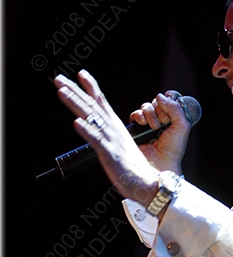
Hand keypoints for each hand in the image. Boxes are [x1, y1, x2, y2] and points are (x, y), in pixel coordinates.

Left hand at [54, 70, 159, 206]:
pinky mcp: (110, 154)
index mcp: (116, 126)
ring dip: (76, 103)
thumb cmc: (134, 168)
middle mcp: (113, 129)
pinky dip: (87, 130)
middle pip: (92, 105)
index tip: (80, 74)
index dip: (90, 86)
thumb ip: (109, 136)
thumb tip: (98, 131)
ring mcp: (111, 140)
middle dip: (74, 90)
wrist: (148, 183)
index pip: (101, 102)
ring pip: (91, 117)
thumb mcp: (120, 146)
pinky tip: (77, 122)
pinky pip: (97, 140)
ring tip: (62, 91)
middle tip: (59, 78)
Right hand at [130, 90, 191, 173]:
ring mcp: (148, 123)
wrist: (161, 164)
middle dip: (162, 109)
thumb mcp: (182, 126)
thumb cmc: (173, 149)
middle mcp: (161, 118)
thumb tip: (161, 96)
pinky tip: (145, 124)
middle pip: (158, 101)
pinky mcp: (137, 128)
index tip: (171, 99)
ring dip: (151, 114)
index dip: (171, 97)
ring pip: (146, 106)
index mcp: (174, 117)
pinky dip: (140, 116)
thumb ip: (176, 108)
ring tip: (155, 127)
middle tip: (165, 122)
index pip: (171, 98)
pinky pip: (136, 114)